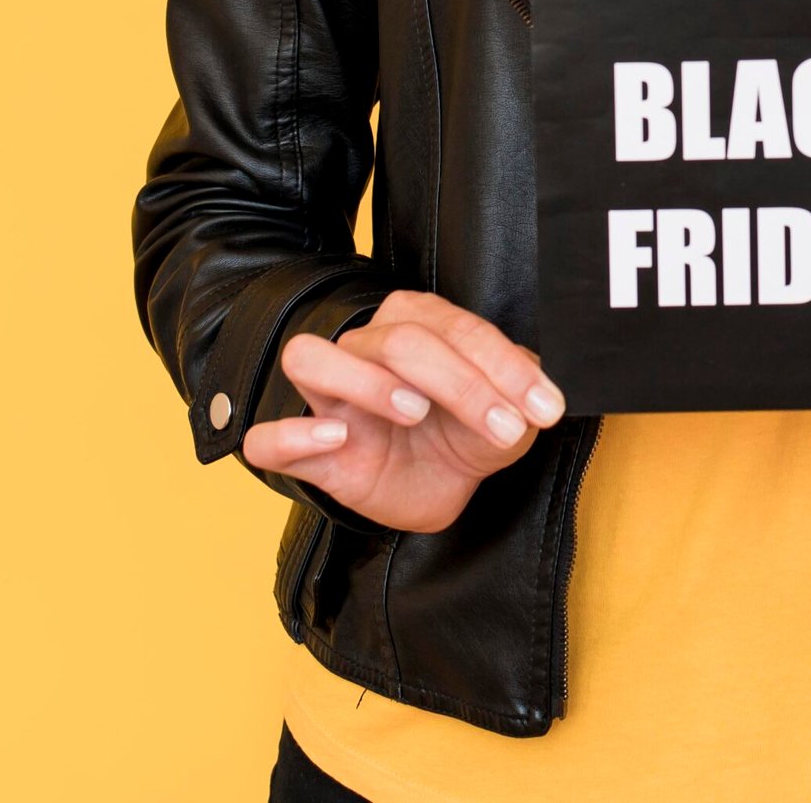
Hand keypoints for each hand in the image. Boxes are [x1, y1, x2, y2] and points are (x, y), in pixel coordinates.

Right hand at [240, 288, 568, 532]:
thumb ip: (519, 396)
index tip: (543, 408)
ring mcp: (328, 399)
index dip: (503, 366)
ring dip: (365, 380)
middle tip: (503, 425)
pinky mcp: (306, 452)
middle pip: (398, 341)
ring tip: (413, 411)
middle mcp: (365, 348)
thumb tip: (537, 395)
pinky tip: (336, 440)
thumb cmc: (464, 434)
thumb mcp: (505, 418)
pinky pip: (267, 438)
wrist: (435, 487)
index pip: (456, 328)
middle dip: (460, 382)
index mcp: (417, 323)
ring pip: (312, 358)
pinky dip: (292, 436)